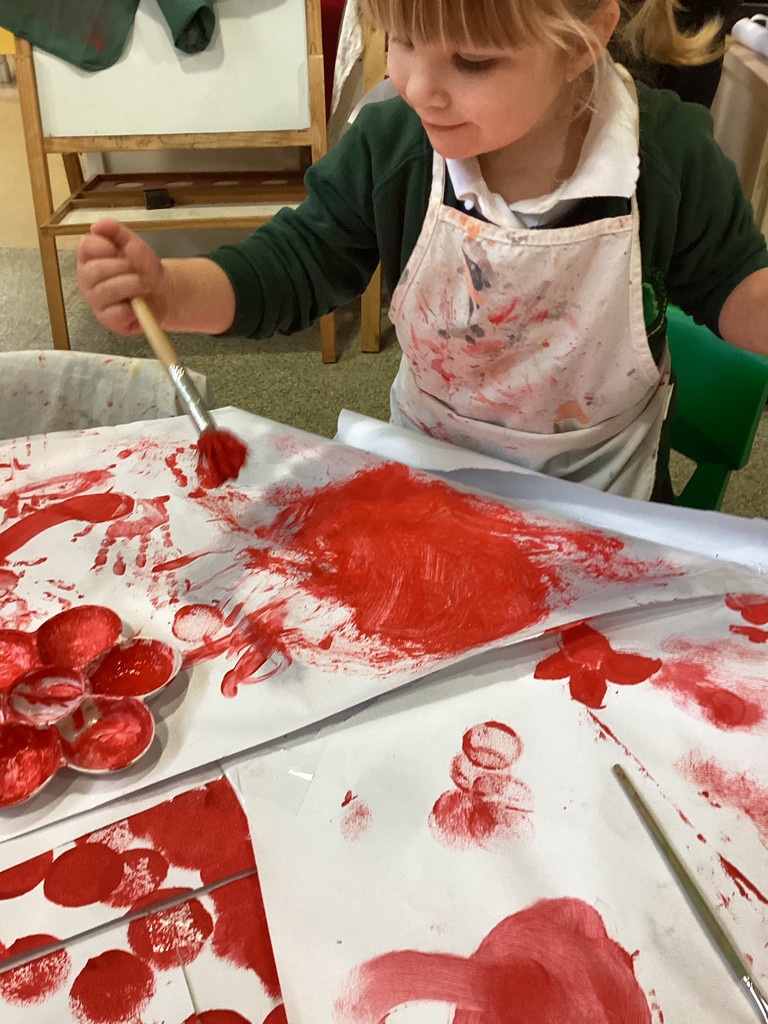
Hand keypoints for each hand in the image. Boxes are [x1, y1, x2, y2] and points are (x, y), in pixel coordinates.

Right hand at [76, 219, 167, 333]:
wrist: (161, 294)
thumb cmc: (143, 269)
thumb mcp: (136, 247)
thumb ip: (119, 234)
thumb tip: (99, 225)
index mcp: (89, 256)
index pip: (87, 245)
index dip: (107, 246)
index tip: (122, 251)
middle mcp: (86, 278)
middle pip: (96, 269)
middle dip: (125, 268)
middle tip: (139, 271)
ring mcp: (94, 299)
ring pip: (106, 290)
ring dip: (132, 285)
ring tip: (143, 285)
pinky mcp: (105, 319)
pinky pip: (117, 313)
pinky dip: (132, 308)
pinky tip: (137, 304)